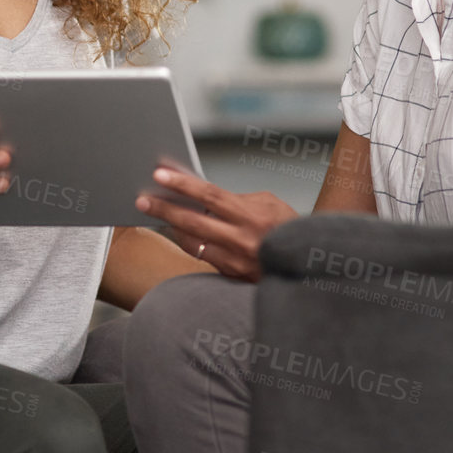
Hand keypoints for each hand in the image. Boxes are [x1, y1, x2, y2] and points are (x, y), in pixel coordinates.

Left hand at [135, 167, 298, 280]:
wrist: (310, 267)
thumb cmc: (289, 229)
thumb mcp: (270, 204)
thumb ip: (237, 200)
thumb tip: (205, 198)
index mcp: (253, 217)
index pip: (210, 196)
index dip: (183, 184)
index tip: (160, 175)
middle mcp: (242, 241)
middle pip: (192, 222)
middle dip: (164, 209)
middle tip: (142, 200)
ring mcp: (235, 263)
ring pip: (191, 243)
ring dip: (171, 227)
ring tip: (155, 213)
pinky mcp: (231, 277)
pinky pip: (202, 257)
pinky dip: (189, 242)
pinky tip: (178, 231)